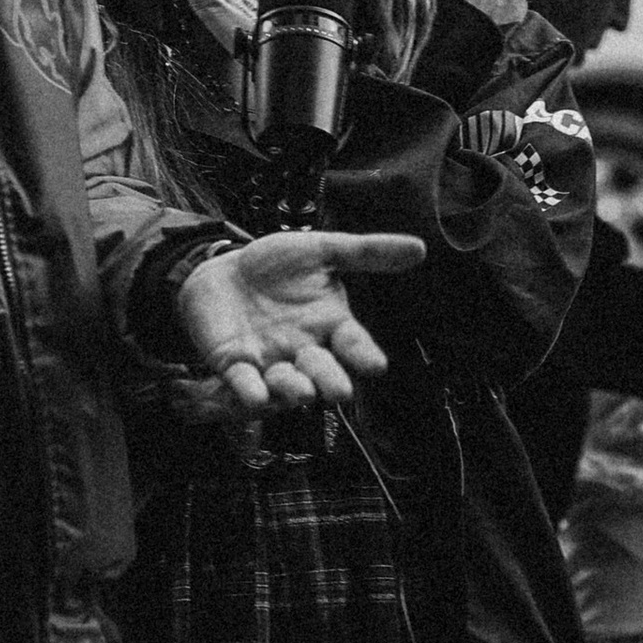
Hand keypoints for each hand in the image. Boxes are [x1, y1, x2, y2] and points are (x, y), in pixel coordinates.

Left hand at [175, 229, 425, 411]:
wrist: (221, 270)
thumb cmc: (275, 265)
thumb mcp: (320, 251)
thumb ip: (366, 252)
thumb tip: (420, 247)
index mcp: (330, 326)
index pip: (353, 345)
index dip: (363, 356)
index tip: (376, 364)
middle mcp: (304, 351)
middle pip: (324, 374)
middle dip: (331, 382)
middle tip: (340, 390)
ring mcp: (269, 362)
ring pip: (286, 386)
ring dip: (294, 390)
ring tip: (302, 390)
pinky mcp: (235, 366)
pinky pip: (243, 385)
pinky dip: (250, 392)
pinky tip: (256, 394)